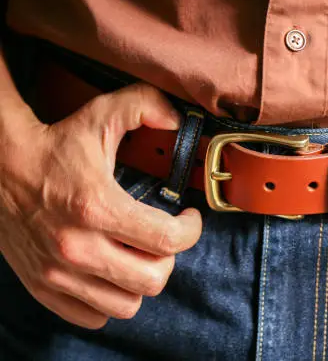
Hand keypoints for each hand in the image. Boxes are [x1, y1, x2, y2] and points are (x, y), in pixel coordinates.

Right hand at [0, 84, 202, 328]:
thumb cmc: (54, 145)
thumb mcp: (100, 114)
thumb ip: (145, 105)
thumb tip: (177, 120)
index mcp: (96, 206)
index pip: (167, 239)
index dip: (191, 229)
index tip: (189, 218)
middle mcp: (77, 246)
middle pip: (152, 278)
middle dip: (169, 257)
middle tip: (163, 238)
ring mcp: (58, 272)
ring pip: (127, 303)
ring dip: (141, 281)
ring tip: (139, 255)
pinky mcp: (43, 286)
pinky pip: (93, 315)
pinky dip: (110, 299)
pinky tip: (112, 272)